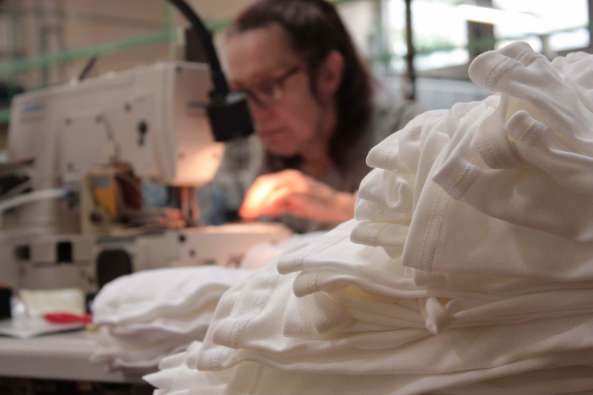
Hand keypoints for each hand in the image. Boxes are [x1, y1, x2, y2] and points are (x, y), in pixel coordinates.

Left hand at [239, 169, 354, 223]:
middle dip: (252, 199)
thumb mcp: (293, 205)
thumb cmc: (317, 205)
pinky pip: (282, 194)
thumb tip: (259, 210)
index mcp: (288, 177)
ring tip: (253, 214)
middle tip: (246, 214)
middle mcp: (291, 176)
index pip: (263, 183)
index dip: (252, 196)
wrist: (339, 207)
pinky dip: (271, 202)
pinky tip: (266, 212)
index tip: (245, 211)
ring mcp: (298, 182)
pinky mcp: (303, 191)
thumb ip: (277, 205)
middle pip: (264, 184)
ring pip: (271, 187)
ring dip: (259, 202)